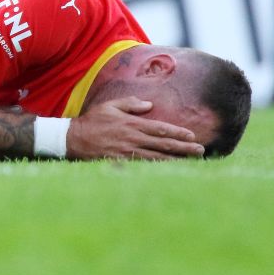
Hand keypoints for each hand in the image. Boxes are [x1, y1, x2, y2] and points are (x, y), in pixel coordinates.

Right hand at [67, 97, 204, 159]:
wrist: (73, 138)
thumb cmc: (92, 121)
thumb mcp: (109, 106)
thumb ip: (130, 103)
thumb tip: (149, 105)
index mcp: (131, 123)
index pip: (160, 128)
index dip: (178, 133)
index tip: (192, 136)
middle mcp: (132, 138)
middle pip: (163, 144)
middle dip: (183, 148)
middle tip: (200, 151)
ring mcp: (127, 152)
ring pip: (157, 157)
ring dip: (176, 159)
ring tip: (191, 161)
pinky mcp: (121, 162)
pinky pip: (144, 166)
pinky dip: (158, 168)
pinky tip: (169, 170)